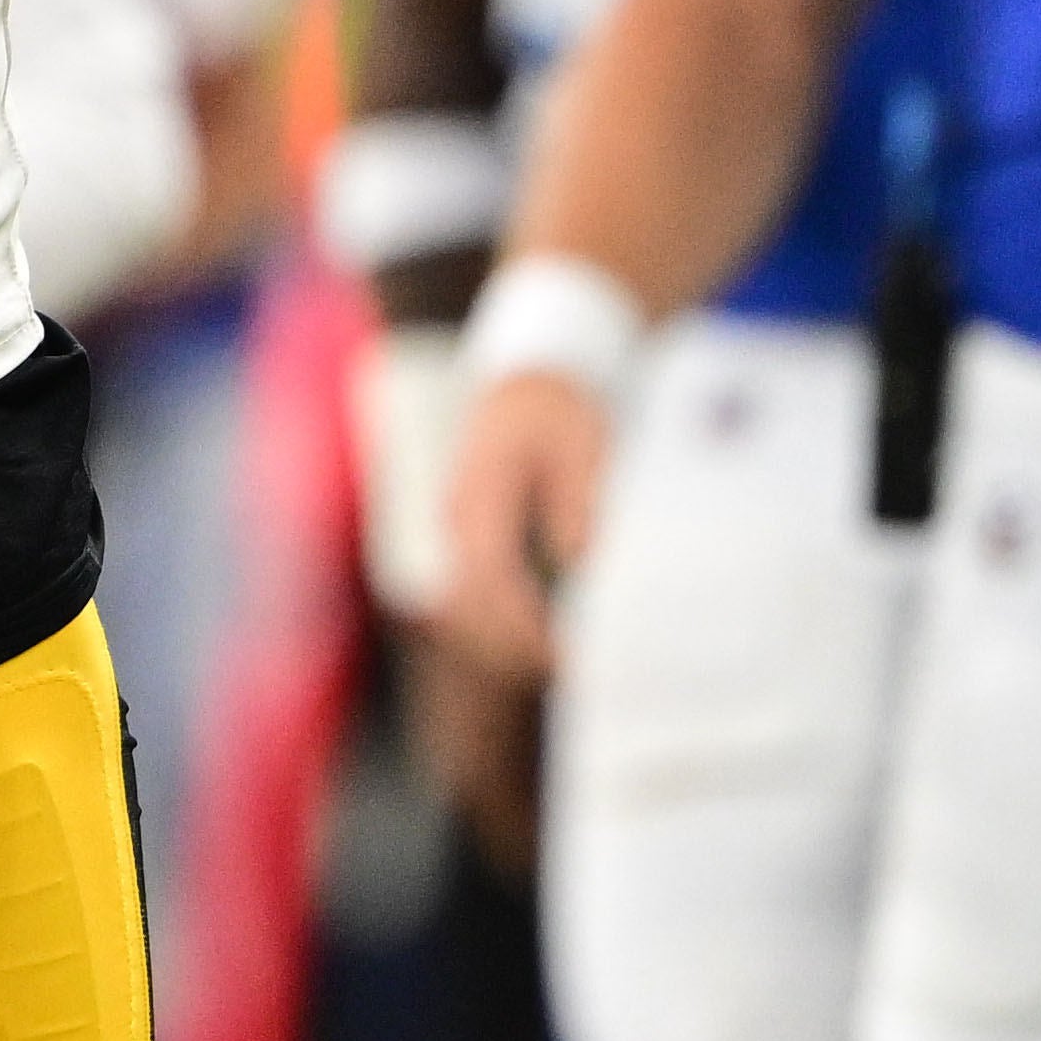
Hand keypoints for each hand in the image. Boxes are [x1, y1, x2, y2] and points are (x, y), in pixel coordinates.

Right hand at [431, 360, 615, 686]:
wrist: (534, 373)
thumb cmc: (562, 405)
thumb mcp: (582, 444)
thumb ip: (577, 502)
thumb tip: (578, 561)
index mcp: (480, 494)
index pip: (489, 577)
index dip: (523, 624)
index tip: (564, 650)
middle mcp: (458, 516)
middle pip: (467, 606)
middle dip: (514, 645)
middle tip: (571, 667)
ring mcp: (458, 526)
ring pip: (464, 605)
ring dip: (504, 638)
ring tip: (559, 657)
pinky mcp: (470, 533)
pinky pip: (473, 590)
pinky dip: (501, 619)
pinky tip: (543, 631)